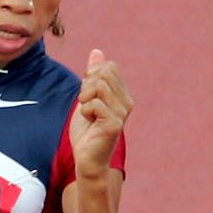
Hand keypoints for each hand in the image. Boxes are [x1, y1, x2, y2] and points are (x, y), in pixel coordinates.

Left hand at [70, 50, 131, 183]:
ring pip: (98, 85)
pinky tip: (90, 124)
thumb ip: (92, 76)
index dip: (91, 77)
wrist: (87, 160)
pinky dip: (85, 111)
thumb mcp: (87, 98)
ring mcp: (123, 112)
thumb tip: (97, 52)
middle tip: (86, 106)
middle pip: (103, 73)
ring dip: (85, 99)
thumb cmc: (87, 132)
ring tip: (88, 114)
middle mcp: (127, 102)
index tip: (88, 97)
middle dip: (87, 86)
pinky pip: (94, 103)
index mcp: (123, 94)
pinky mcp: (115, 123)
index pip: (108, 67)